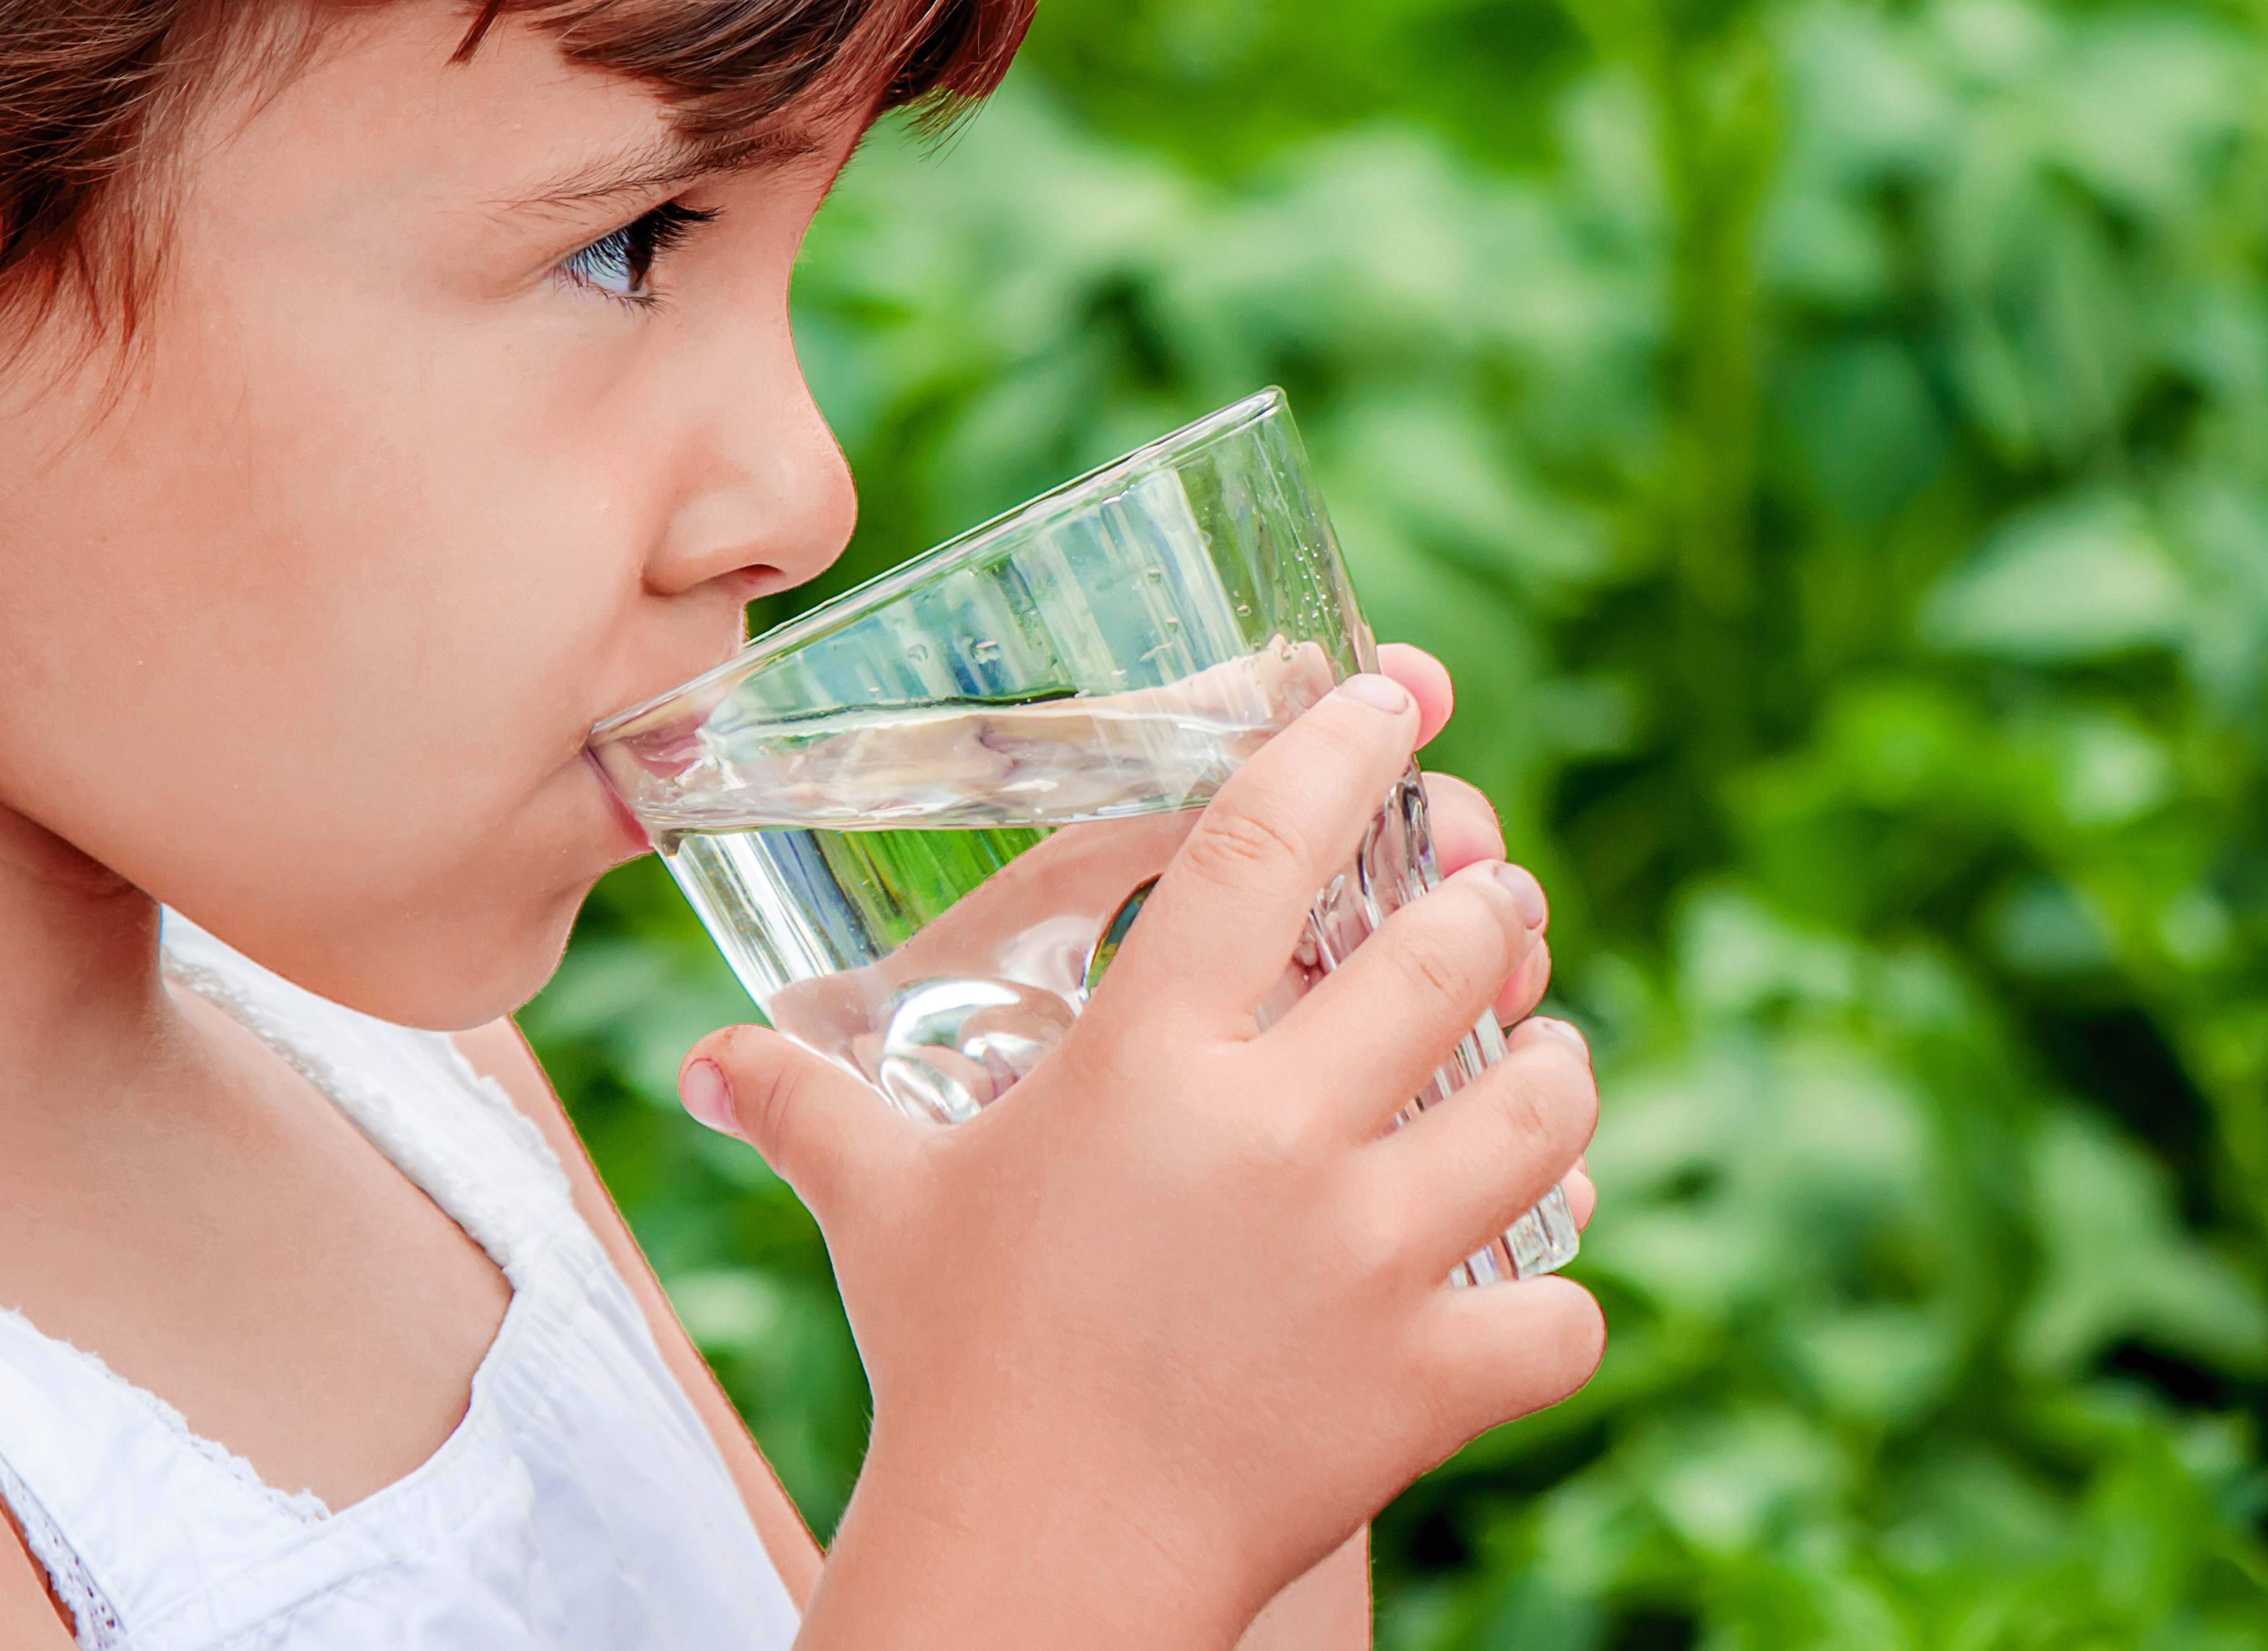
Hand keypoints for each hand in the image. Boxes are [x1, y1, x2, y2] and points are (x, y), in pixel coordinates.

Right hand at [681, 654, 1601, 1650]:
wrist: (1031, 1563)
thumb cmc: (954, 1365)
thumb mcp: (882, 1209)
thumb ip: (806, 1108)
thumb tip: (703, 1061)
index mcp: (1147, 1063)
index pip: (1265, 845)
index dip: (1341, 750)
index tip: (1391, 704)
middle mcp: (1275, 1136)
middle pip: (1448, 955)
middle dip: (1488, 913)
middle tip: (1488, 911)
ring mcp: (1371, 1258)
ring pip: (1545, 1109)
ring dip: (1556, 1073)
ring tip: (1542, 1064)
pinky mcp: (1432, 1379)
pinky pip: (1564, 1313)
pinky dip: (1559, 1298)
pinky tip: (1530, 1280)